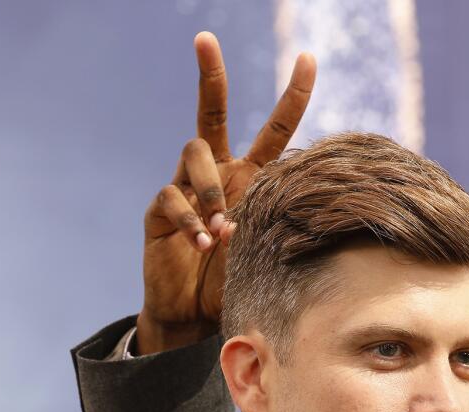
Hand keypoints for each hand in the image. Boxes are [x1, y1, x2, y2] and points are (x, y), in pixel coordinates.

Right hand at [136, 32, 315, 354]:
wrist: (197, 314)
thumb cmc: (237, 279)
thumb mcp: (266, 249)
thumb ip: (267, 223)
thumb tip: (251, 214)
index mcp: (252, 176)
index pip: (275, 129)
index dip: (293, 96)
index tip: (308, 58)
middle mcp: (218, 172)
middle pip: (212, 112)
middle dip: (211, 75)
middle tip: (205, 39)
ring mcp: (186, 187)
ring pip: (195, 154)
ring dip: (212, 188)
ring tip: (223, 230)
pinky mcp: (160, 210)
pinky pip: (172, 197)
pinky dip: (190, 220)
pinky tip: (203, 245)